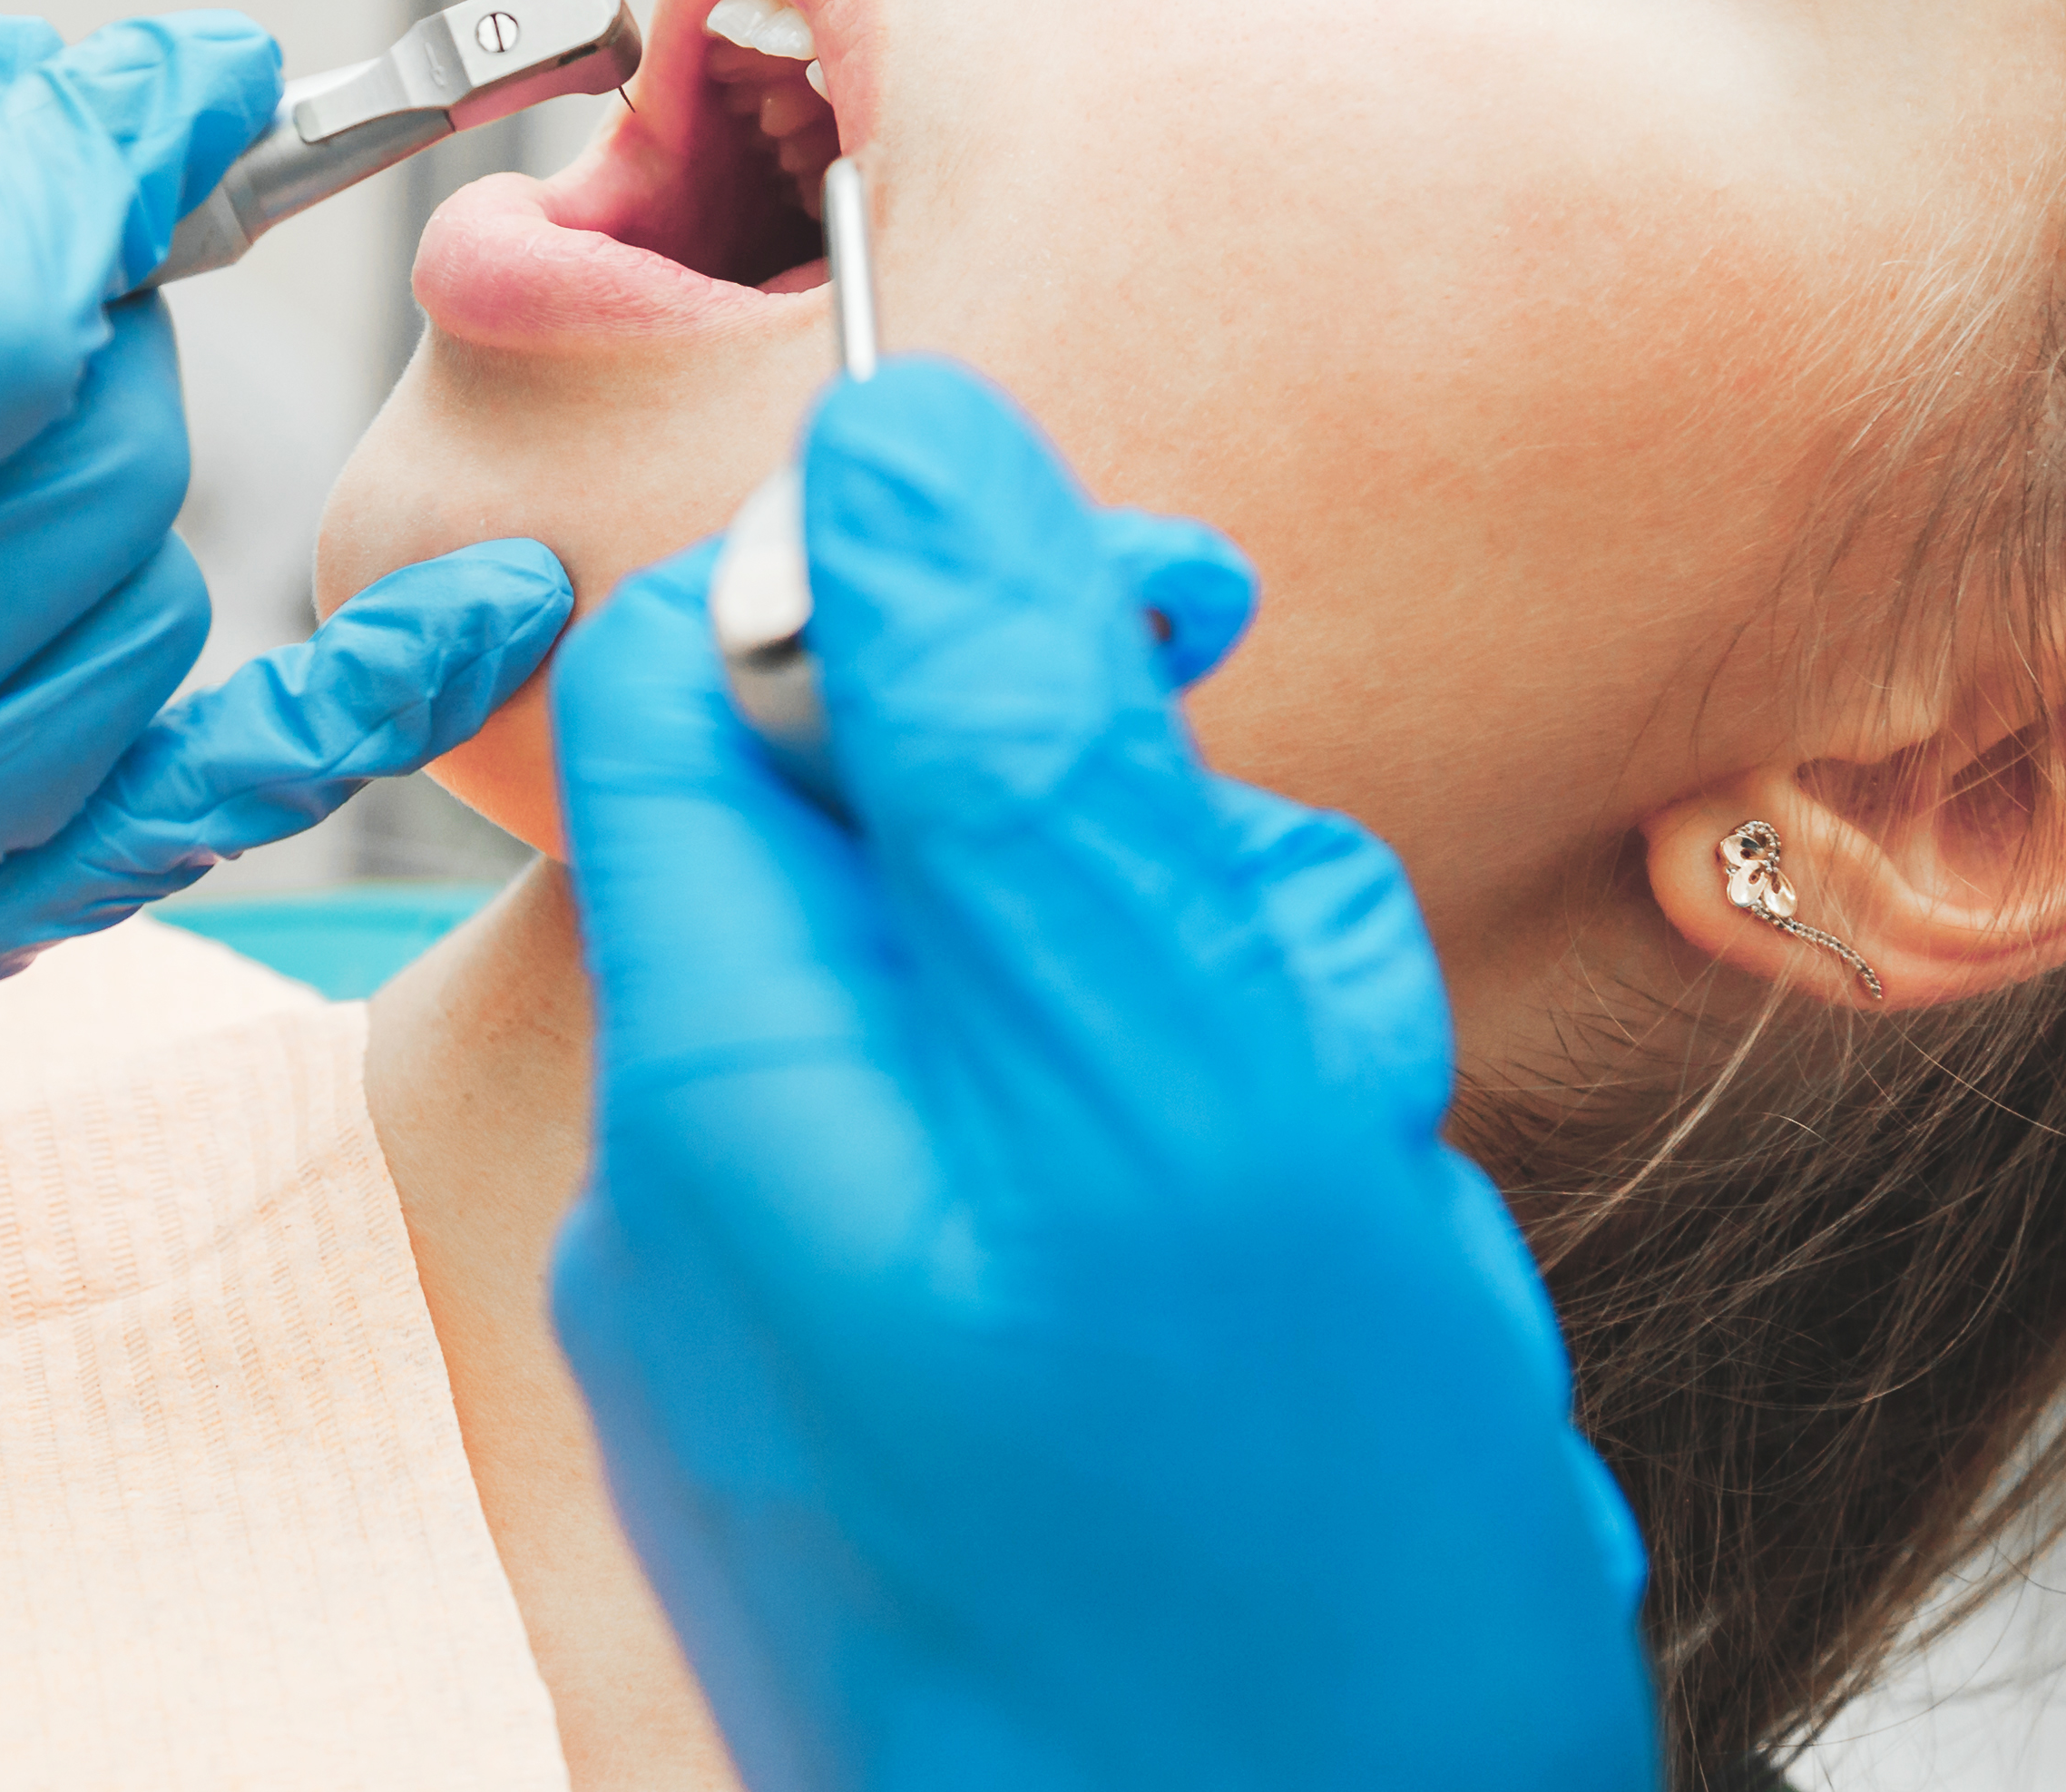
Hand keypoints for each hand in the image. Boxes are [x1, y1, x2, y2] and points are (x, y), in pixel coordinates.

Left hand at [548, 361, 1658, 1791]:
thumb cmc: (1271, 1616)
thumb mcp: (1178, 1094)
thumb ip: (1017, 752)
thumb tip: (896, 449)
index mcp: (723, 1094)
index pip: (717, 677)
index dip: (940, 585)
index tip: (1172, 615)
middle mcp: (719, 1206)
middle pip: (910, 841)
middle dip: (1161, 876)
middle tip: (1306, 1036)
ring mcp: (817, 1340)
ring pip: (1033, 1022)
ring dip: (1234, 1061)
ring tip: (1349, 1240)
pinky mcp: (926, 1442)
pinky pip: (1064, 1206)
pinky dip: (1223, 1224)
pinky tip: (1332, 1347)